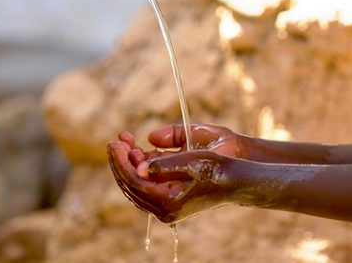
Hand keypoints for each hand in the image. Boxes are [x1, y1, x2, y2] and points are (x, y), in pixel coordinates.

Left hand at [108, 131, 238, 222]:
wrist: (236, 179)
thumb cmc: (217, 167)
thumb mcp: (192, 160)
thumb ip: (164, 164)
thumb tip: (138, 167)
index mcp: (169, 202)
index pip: (134, 182)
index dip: (121, 162)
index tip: (115, 143)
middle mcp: (165, 210)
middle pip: (131, 186)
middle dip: (121, 162)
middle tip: (116, 141)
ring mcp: (167, 208)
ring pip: (137, 186)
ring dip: (129, 164)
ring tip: (126, 143)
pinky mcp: (170, 201)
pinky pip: (147, 186)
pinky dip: (140, 169)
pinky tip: (139, 152)